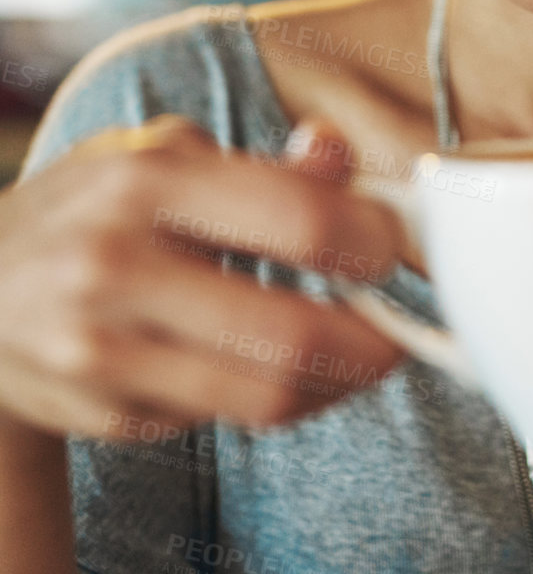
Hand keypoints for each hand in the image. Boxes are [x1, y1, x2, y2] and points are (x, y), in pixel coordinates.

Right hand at [0, 114, 409, 442]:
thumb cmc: (94, 211)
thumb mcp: (163, 157)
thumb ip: (262, 164)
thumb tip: (339, 154)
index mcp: (141, 182)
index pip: (297, 220)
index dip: (370, 241)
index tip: (389, 248)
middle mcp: (112, 268)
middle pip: (290, 335)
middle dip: (372, 342)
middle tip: (398, 331)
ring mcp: (102, 353)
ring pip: (267, 397)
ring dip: (338, 383)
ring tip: (359, 356)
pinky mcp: (105, 416)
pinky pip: (227, 419)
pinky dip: (279, 400)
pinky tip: (286, 370)